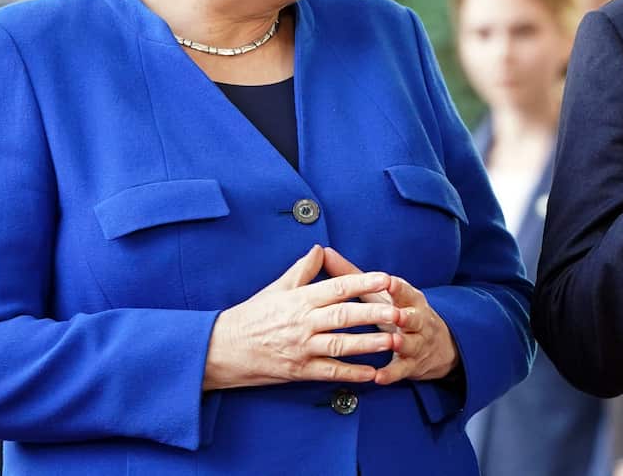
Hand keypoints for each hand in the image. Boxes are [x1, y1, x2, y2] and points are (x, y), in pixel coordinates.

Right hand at [203, 245, 400, 390]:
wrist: (223, 349)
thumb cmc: (252, 316)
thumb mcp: (276, 288)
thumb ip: (301, 270)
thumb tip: (319, 249)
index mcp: (299, 300)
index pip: (337, 288)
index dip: (362, 283)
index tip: (385, 278)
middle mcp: (303, 323)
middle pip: (344, 316)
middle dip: (374, 314)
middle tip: (399, 311)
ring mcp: (302, 348)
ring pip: (341, 345)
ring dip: (369, 344)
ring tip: (393, 341)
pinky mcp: (298, 370)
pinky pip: (330, 372)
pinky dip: (352, 373)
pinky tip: (371, 372)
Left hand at [322, 247, 459, 384]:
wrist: (434, 345)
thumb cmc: (396, 310)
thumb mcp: (379, 293)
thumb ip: (352, 276)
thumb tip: (324, 253)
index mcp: (408, 298)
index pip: (404, 290)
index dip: (397, 287)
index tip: (388, 281)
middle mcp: (416, 319)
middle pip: (413, 316)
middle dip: (406, 315)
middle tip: (396, 315)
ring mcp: (416, 343)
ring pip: (411, 343)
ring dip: (403, 343)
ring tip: (393, 342)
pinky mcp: (411, 364)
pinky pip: (402, 370)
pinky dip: (391, 373)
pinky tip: (378, 376)